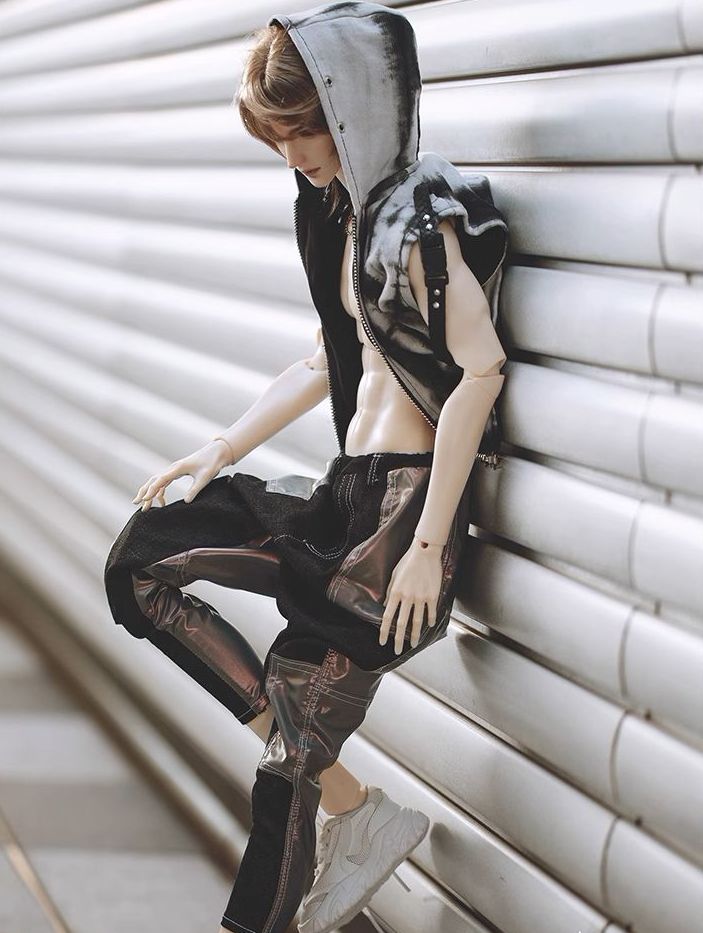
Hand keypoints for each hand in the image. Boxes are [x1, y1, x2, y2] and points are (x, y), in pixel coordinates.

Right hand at [132, 440, 233, 510]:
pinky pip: (164, 482)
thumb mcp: (205, 478)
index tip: (144, 500)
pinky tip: (161, 502)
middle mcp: (173, 468)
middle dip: (144, 492)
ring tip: (145, 507)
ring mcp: (174, 470)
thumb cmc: (211, 463)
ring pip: (157, 482)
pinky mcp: (177, 472)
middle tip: (136, 504)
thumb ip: (195, 490)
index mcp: (177, 468)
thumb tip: (186, 502)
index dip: (151, 490)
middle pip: (153, 480)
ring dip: (150, 493)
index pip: (160, 480)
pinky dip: (160, 492)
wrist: (217, 452)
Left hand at [379, 536, 444, 653]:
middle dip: (398, 639)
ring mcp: (421, 597)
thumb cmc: (408, 561)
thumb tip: (387, 606)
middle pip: (402, 623)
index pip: (387, 616)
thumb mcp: (394, 576)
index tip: (382, 641)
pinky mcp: (432, 595)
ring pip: (417, 621)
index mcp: (396, 592)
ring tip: (413, 644)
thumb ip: (390, 592)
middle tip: (397, 650)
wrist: (425, 552)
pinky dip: (430, 620)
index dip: (384, 630)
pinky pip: (431, 612)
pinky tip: (429, 626)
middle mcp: (407, 597)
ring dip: (414, 635)